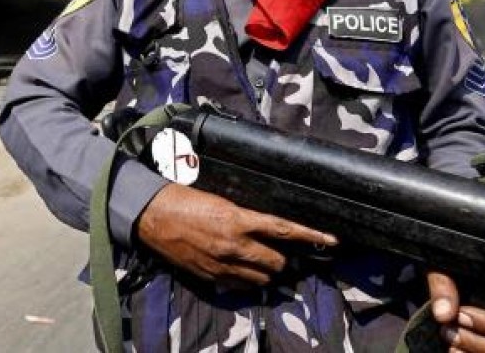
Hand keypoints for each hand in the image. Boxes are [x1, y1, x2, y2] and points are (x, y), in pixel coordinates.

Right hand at [135, 183, 336, 286]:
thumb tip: (266, 223)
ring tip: (266, 262)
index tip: (331, 240)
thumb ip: (245, 214)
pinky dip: (248, 281)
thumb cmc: (185, 199)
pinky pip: (241, 286)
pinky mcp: (211, 278)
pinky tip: (245, 271)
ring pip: (262, 279)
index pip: (284, 229)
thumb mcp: (220, 198)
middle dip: (285, 259)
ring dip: (268, 272)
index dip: (311, 236)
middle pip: (277, 262)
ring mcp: (222, 265)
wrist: (152, 216)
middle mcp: (234, 245)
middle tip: (286, 253)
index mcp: (238, 219)